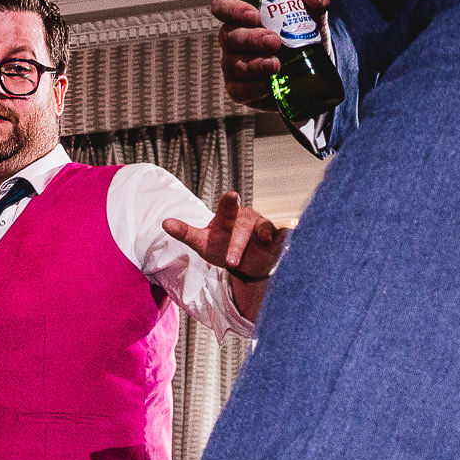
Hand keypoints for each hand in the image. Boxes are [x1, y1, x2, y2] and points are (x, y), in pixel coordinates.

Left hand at [163, 190, 285, 281]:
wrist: (243, 263)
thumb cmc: (221, 247)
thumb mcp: (201, 242)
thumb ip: (185, 232)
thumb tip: (164, 222)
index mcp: (228, 217)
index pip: (226, 208)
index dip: (229, 202)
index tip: (231, 196)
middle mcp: (247, 219)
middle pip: (243, 228)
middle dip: (238, 243)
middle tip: (231, 261)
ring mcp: (263, 228)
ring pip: (266, 230)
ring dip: (266, 236)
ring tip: (267, 240)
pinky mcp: (277, 240)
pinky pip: (284, 235)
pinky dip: (290, 233)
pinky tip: (296, 229)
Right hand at [209, 0, 332, 109]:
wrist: (310, 69)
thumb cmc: (302, 34)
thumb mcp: (314, 11)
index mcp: (243, 16)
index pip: (223, 6)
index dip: (232, 9)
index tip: (254, 15)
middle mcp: (234, 39)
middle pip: (229, 36)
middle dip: (251, 39)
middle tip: (275, 42)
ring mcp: (234, 65)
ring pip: (233, 63)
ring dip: (254, 64)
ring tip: (276, 65)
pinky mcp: (240, 89)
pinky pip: (238, 90)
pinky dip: (252, 88)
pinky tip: (268, 84)